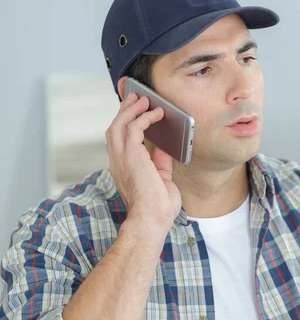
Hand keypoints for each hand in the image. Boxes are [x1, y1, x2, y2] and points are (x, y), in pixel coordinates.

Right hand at [105, 92, 181, 230]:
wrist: (152, 221)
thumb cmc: (158, 208)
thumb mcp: (161, 179)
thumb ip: (160, 162)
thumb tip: (164, 146)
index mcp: (123, 169)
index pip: (119, 141)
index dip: (124, 124)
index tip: (133, 112)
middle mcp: (118, 162)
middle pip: (115, 128)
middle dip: (125, 111)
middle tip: (136, 98)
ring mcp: (122, 159)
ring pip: (119, 124)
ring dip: (131, 109)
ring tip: (144, 100)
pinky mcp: (131, 156)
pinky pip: (134, 128)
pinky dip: (145, 118)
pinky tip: (156, 114)